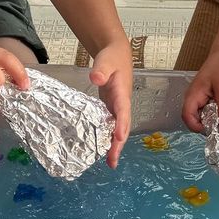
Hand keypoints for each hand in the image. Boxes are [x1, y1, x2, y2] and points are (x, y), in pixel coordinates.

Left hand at [90, 41, 132, 167]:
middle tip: (112, 161)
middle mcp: (122, 104)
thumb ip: (102, 69)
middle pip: (122, 127)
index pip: (123, 111)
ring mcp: (117, 108)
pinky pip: (110, 126)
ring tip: (110, 163)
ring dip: (114, 146)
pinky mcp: (110, 109)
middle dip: (118, 144)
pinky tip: (101, 150)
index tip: (118, 138)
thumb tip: (96, 78)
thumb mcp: (106, 60)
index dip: (121, 125)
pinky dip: (107, 138)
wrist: (116, 55)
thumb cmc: (112, 57)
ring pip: (117, 129)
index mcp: (122, 93)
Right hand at [181, 51, 218, 132]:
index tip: (209, 130)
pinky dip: (215, 115)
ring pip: (202, 116)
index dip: (195, 126)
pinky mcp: (208, 99)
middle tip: (218, 128)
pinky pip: (208, 112)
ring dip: (211, 121)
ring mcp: (201, 99)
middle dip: (204, 125)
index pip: (187, 116)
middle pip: (193, 118)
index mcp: (193, 95)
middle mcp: (194, 98)